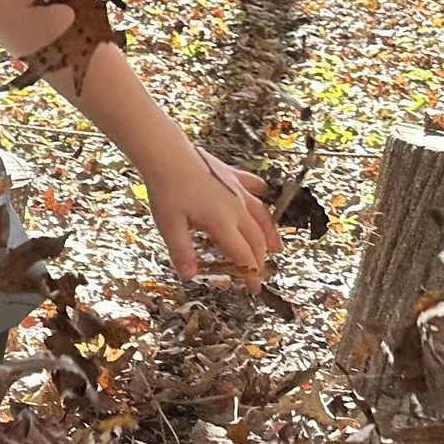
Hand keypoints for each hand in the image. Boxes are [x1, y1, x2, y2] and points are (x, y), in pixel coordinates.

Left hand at [145, 147, 280, 283]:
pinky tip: (263, 194)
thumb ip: (182, 252)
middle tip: (260, 273)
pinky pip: (253, 187)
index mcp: (223, 223)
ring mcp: (238, 190)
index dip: (251, 274)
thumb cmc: (166, 190)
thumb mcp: (169, 225)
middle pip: (256, 239)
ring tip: (276, 247)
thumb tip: (189, 277)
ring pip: (262, 216)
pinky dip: (260, 196)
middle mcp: (237, 208)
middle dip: (260, 259)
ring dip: (269, 234)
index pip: (244, 255)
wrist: (167, 154)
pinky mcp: (233, 175)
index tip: (254, 289)